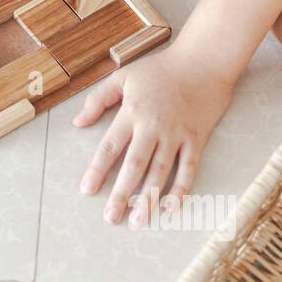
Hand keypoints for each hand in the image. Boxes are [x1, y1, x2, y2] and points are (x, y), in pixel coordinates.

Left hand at [73, 44, 234, 226]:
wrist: (203, 61)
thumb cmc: (161, 69)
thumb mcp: (124, 77)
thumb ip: (98, 99)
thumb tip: (77, 122)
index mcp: (132, 112)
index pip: (110, 147)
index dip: (98, 170)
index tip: (87, 190)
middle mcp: (153, 127)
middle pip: (134, 165)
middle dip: (121, 193)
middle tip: (111, 217)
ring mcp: (176, 134)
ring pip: (160, 172)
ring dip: (148, 198)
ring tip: (138, 221)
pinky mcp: (197, 139)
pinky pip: (188, 168)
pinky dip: (180, 189)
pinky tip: (171, 207)